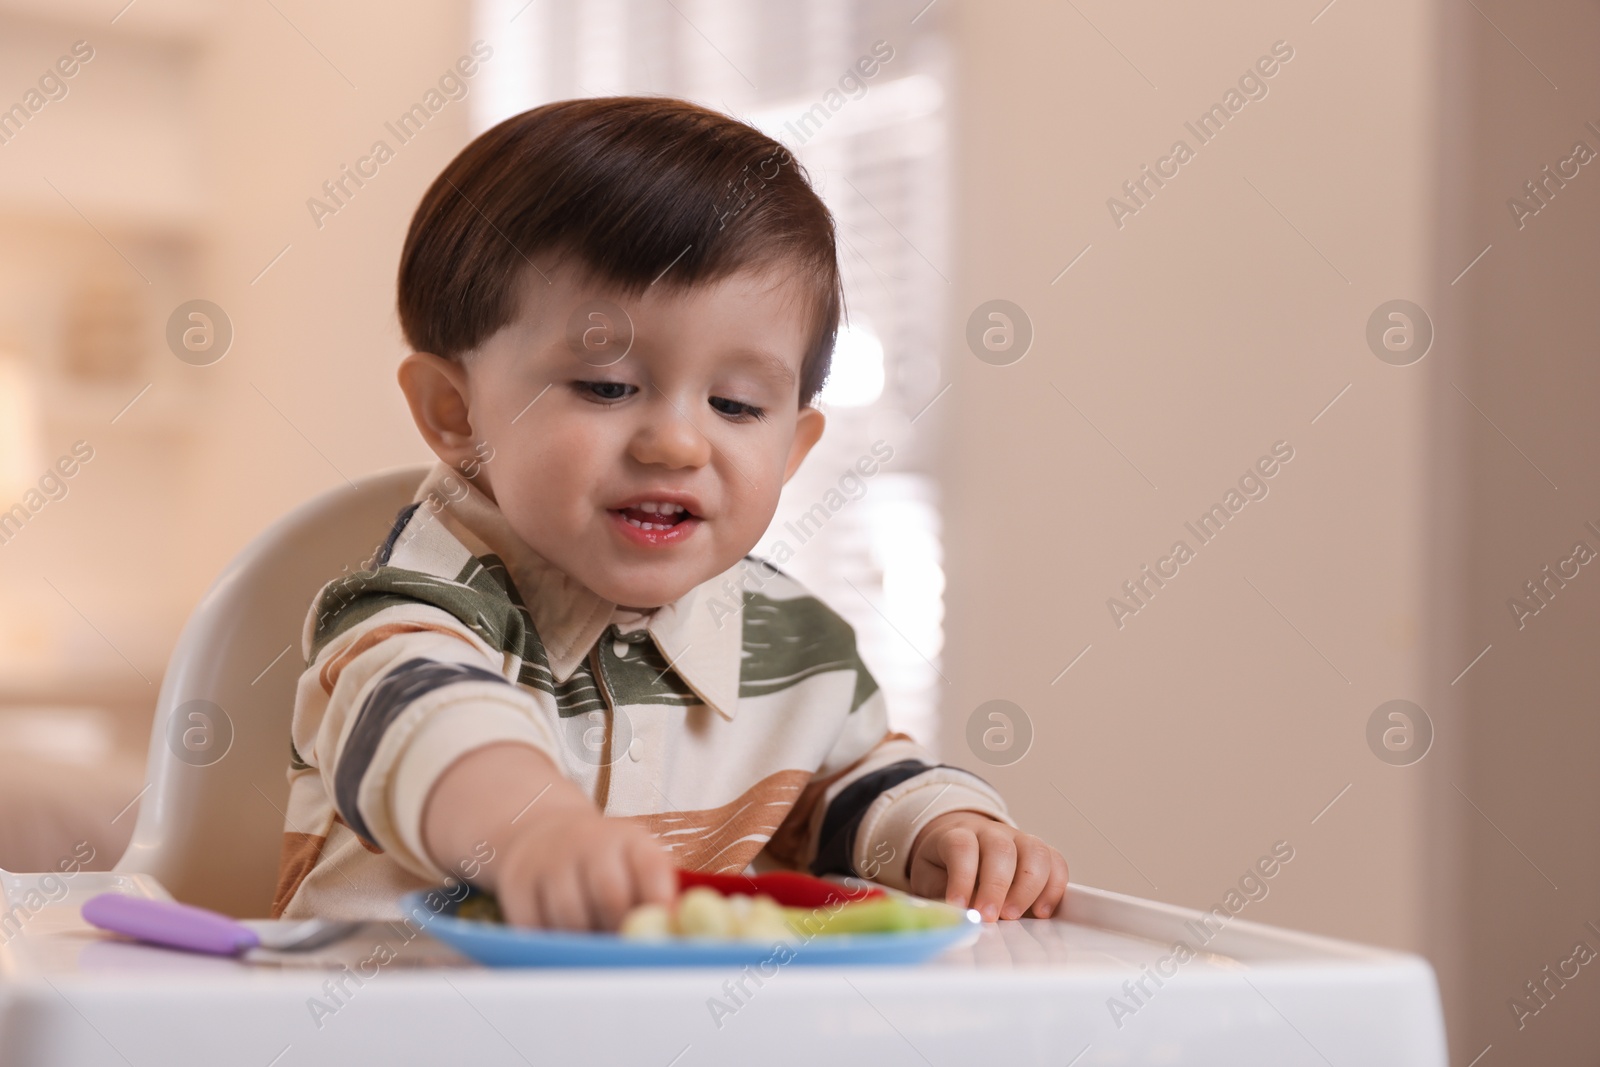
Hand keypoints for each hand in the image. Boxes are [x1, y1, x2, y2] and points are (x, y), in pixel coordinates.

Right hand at [495, 802, 676, 930]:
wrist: (544, 831)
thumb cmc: (605, 861)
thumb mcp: (636, 860)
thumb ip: (658, 892)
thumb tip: (678, 933)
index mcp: (629, 839)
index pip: (651, 868)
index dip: (658, 903)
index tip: (663, 932)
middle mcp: (588, 842)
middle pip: (610, 895)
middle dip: (620, 931)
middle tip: (625, 949)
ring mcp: (549, 860)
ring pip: (570, 916)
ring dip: (585, 941)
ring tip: (594, 943)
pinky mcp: (517, 882)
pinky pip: (534, 926)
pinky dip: (551, 942)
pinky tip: (563, 939)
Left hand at [907, 811, 1067, 921]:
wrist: (962, 844)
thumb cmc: (943, 865)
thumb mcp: (928, 876)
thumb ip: (939, 892)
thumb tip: (956, 913)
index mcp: (959, 834)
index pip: (962, 846)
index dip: (961, 876)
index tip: (959, 906)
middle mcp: (992, 833)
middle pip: (1000, 849)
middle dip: (996, 886)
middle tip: (989, 916)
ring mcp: (1019, 839)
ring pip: (1034, 852)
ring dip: (1027, 888)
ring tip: (1013, 916)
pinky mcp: (1040, 853)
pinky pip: (1056, 863)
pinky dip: (1054, 887)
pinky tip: (1041, 911)